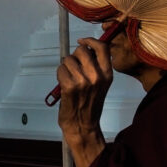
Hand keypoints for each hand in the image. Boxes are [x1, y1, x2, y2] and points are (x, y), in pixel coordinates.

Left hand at [57, 38, 111, 166]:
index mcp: (107, 74)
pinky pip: (61, 69)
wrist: (83, 125)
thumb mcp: (101, 84)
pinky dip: (59, 74)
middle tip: (74, 67)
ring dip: (66, 66)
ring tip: (69, 78)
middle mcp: (97, 76)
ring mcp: (83, 81)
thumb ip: (97, 67)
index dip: (90, 40)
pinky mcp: (70, 86)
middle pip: (82, 50)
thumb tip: (86, 49)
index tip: (82, 41)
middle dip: (75, 56)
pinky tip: (63, 83)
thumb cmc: (90, 104)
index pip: (102, 48)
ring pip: (68, 60)